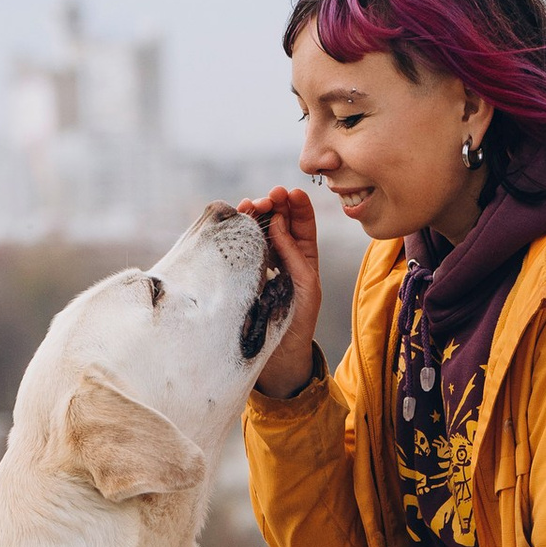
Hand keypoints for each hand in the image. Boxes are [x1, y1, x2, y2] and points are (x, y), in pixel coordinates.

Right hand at [238, 184, 322, 397]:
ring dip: (255, 214)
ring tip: (250, 205)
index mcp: (304, 255)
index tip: (290, 192)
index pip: (302, 222)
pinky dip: (241, 232)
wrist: (280, 354)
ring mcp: (262, 262)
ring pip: (258, 230)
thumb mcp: (306, 285)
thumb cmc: (299, 320)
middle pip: (278, 220)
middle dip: (273, 204)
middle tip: (268, 197)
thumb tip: (278, 220)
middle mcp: (283, 254)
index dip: (297, 204)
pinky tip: (239, 222)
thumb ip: (294, 253)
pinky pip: (243, 247)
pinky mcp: (244, 272)